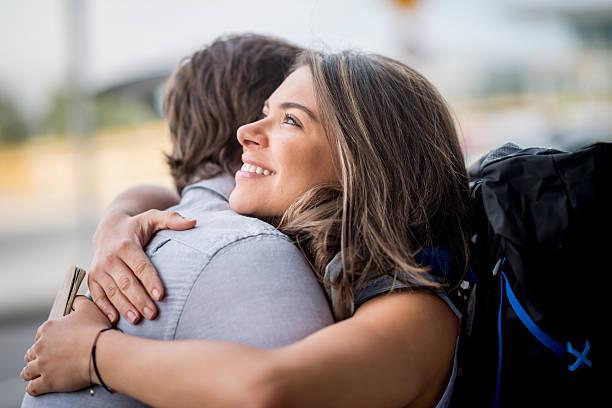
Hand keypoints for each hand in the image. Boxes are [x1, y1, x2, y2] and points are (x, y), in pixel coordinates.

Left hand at [21, 297, 110, 395]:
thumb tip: (76, 299)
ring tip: (37, 373)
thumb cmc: (96, 330)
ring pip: (28, 370)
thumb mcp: (90, 308)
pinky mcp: (47, 381)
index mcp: (49, 328)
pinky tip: (36, 386)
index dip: (46, 339)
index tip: (53, 343)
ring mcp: (42, 365)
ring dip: (31, 371)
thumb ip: (80, 302)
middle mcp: (41, 346)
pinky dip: (33, 387)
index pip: (40, 335)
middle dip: (37, 355)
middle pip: (31, 352)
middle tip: (45, 358)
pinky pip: (33, 387)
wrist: (100, 352)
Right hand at [89, 209, 195, 323]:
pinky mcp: (93, 278)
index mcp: (126, 244)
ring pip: (113, 291)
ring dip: (124, 306)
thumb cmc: (137, 226)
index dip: (150, 281)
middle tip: (153, 314)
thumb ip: (172, 219)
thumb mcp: (153, 217)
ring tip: (137, 320)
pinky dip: (105, 308)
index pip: (140, 265)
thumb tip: (194, 222)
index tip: (161, 296)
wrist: (108, 229)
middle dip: (139, 299)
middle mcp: (109, 257)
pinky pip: (97, 295)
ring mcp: (99, 269)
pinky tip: (115, 319)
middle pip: (126, 282)